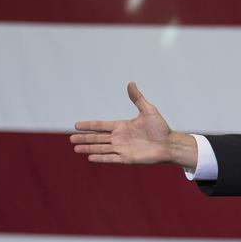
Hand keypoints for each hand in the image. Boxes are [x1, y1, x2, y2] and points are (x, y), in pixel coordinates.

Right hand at [71, 82, 196, 168]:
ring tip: (76, 148)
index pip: (101, 126)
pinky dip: (100, 157)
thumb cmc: (160, 128)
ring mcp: (122, 148)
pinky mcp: (127, 158)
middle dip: (84, 138)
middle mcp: (120, 138)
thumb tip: (130, 83)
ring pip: (101, 148)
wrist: (169, 144)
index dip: (89, 125)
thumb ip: (137, 98)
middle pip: (98, 138)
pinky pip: (110, 158)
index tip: (76, 125)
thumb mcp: (148, 110)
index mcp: (122, 126)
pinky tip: (90, 157)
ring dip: (88, 148)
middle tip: (71, 139)